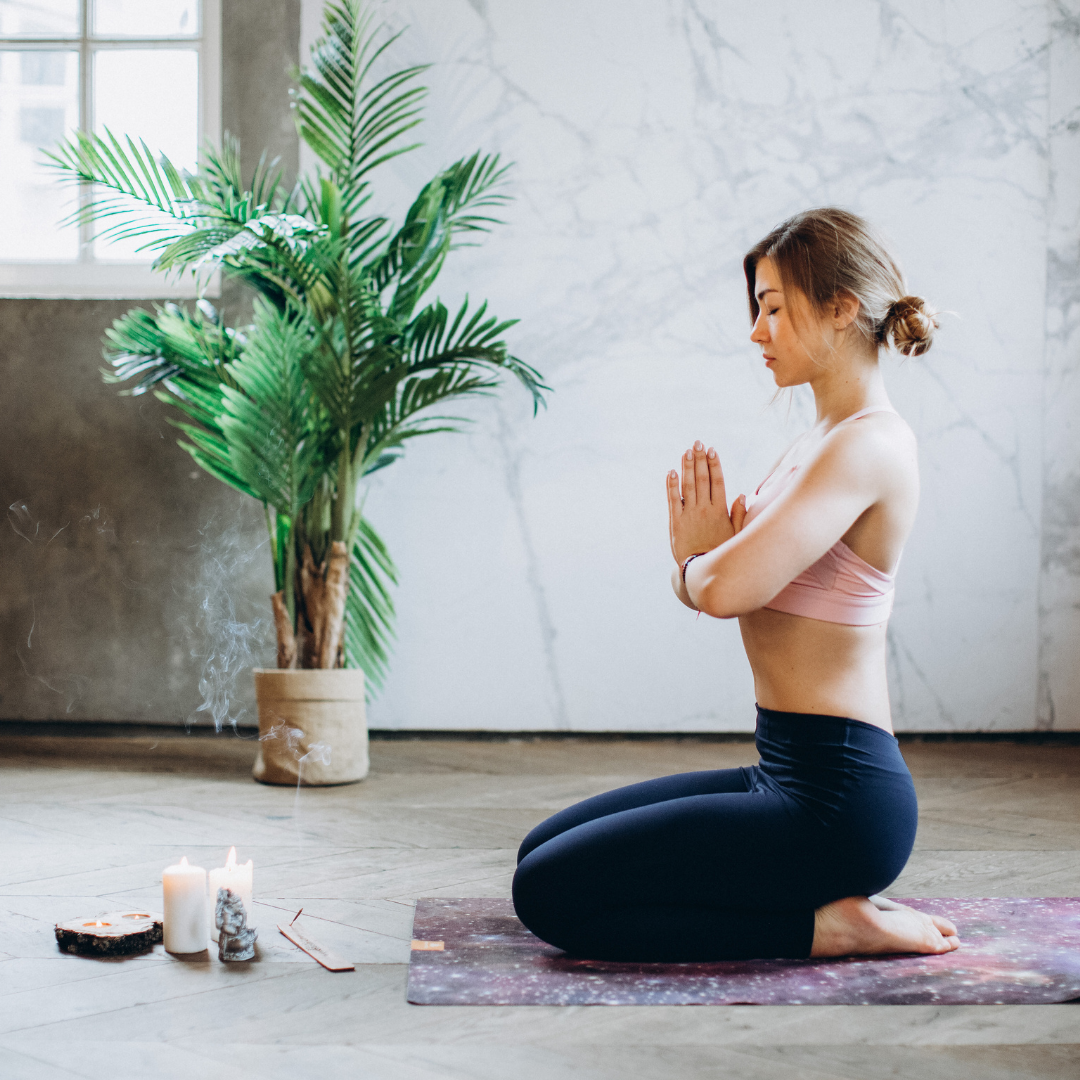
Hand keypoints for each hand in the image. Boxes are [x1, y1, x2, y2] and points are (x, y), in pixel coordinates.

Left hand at [667, 441, 745, 564]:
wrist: (700, 570)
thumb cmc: (720, 552)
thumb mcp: (735, 534)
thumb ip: (738, 514)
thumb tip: (740, 495)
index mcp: (719, 511)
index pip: (717, 482)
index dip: (714, 465)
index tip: (712, 450)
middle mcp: (704, 510)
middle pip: (702, 479)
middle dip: (699, 460)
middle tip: (697, 443)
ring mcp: (689, 515)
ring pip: (688, 486)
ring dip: (687, 467)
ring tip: (686, 452)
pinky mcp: (675, 522)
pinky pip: (673, 500)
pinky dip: (671, 486)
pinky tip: (671, 472)